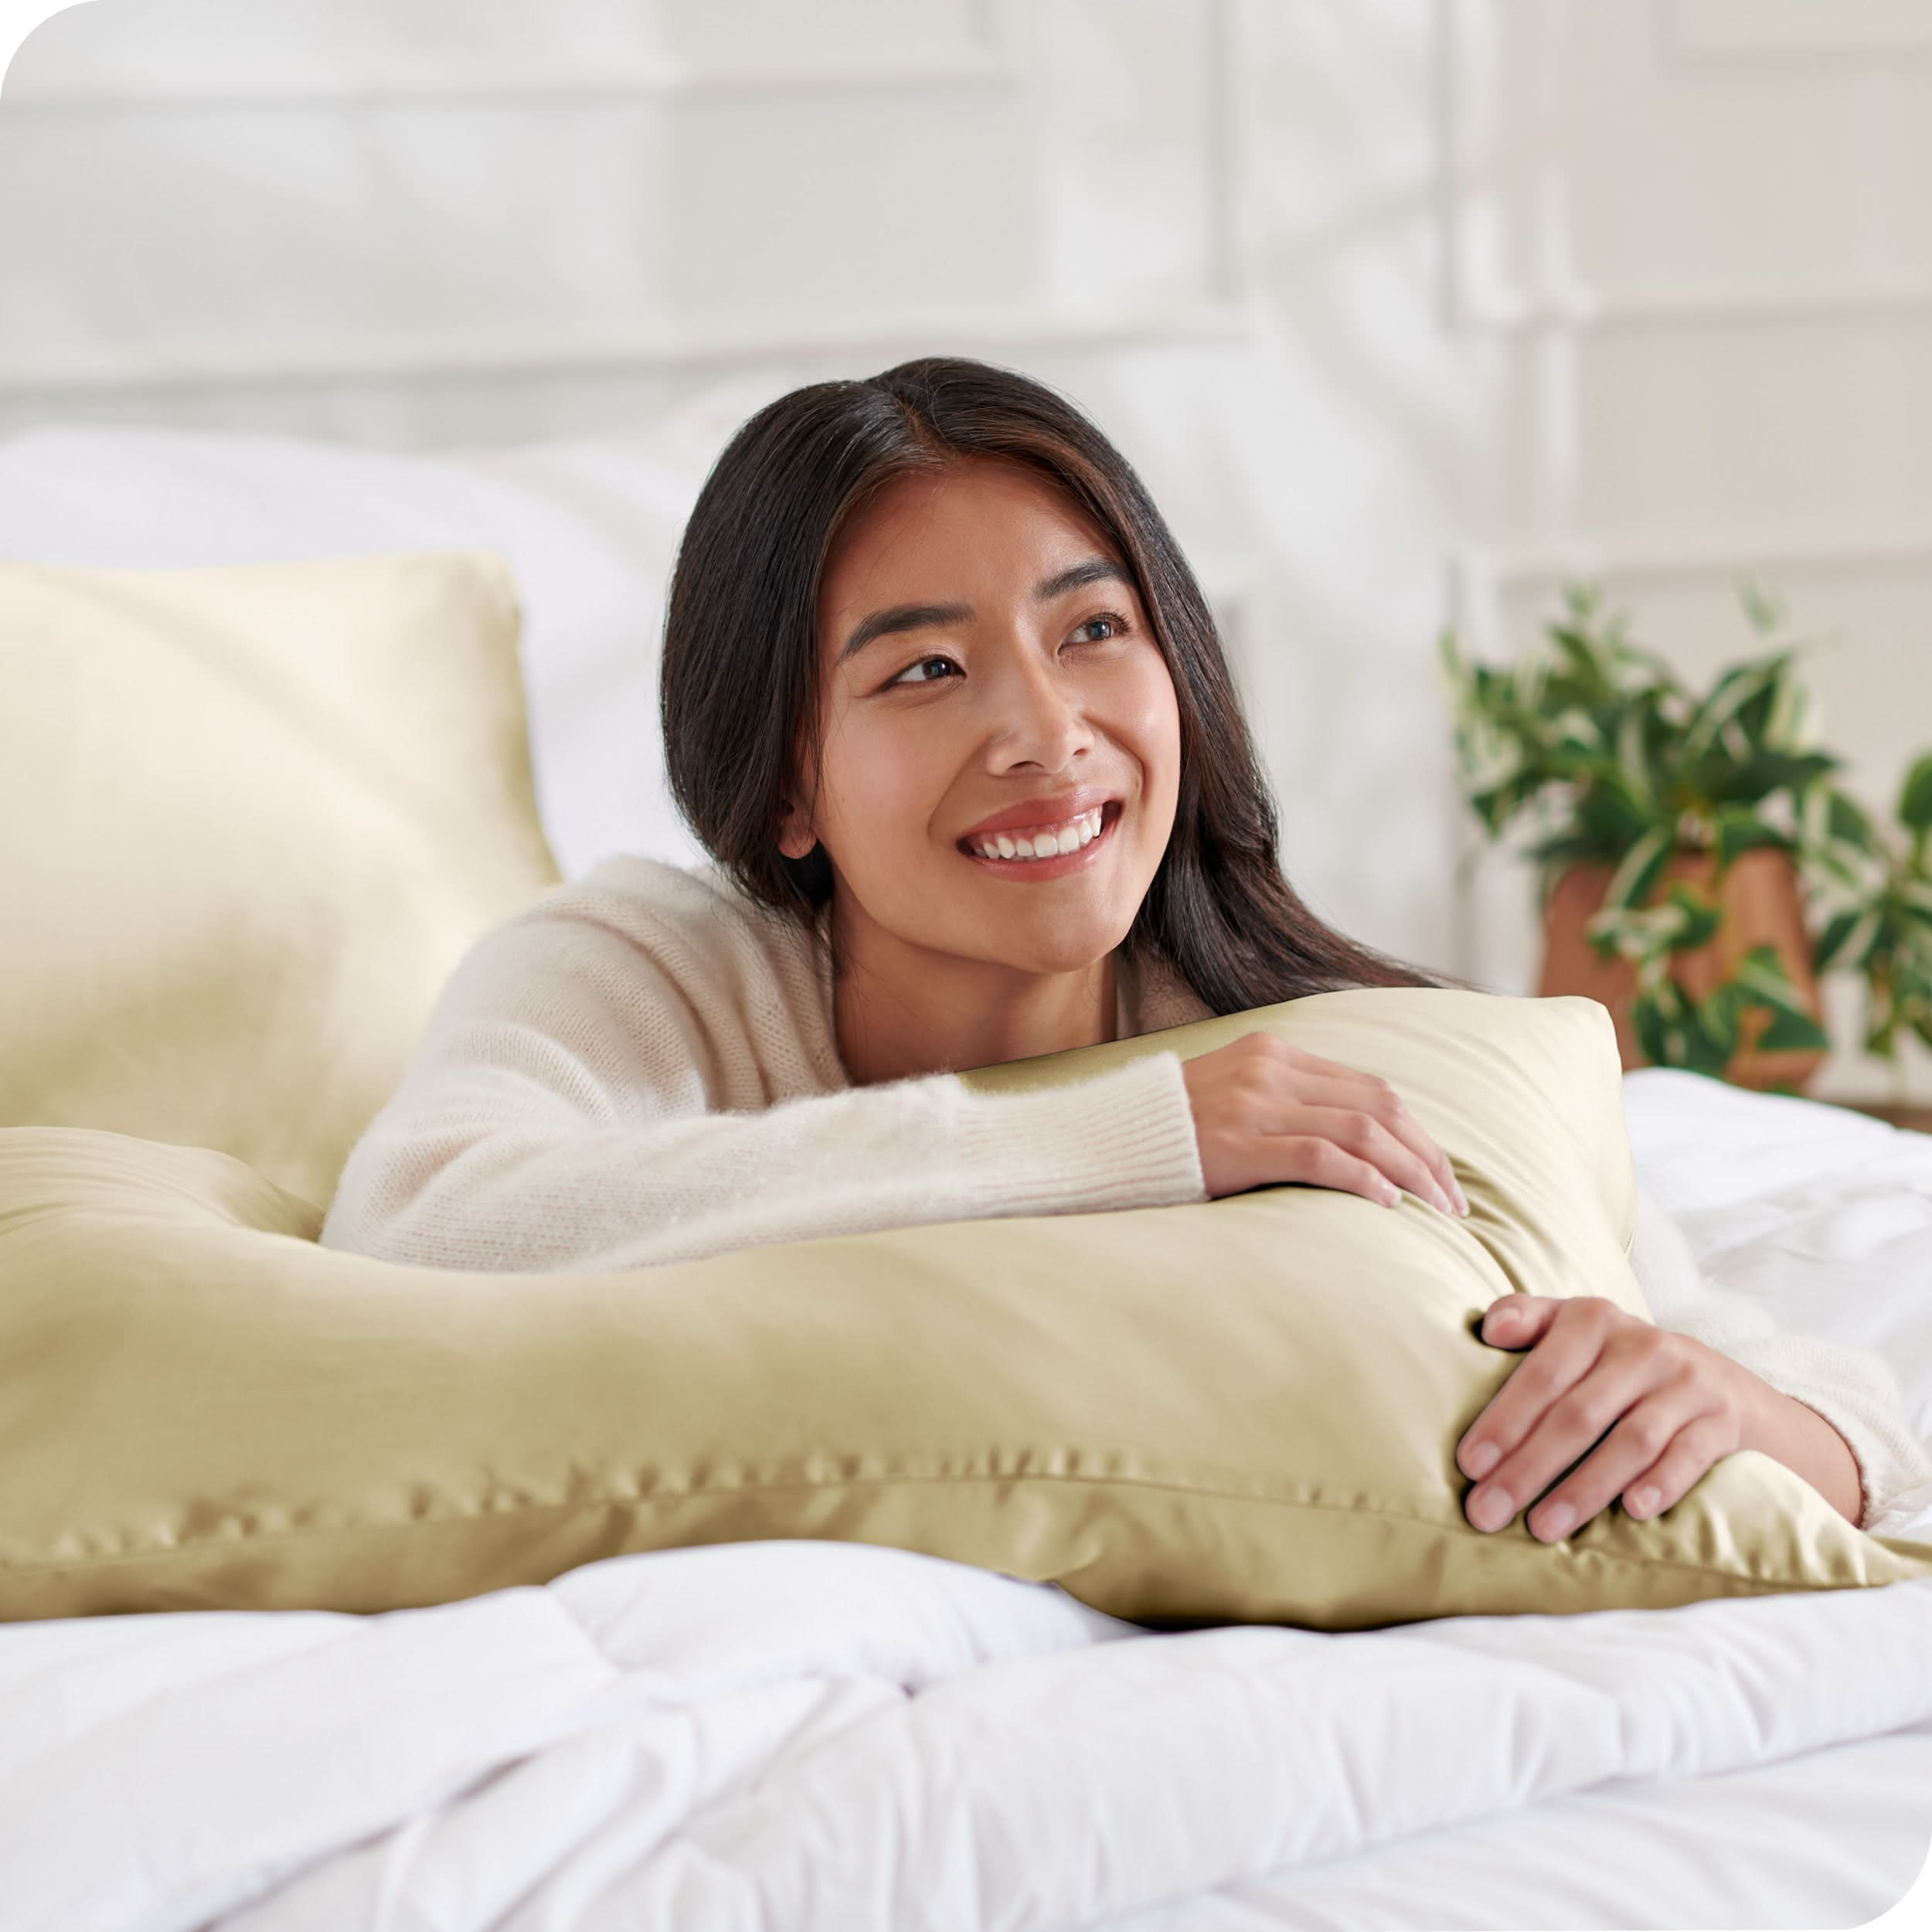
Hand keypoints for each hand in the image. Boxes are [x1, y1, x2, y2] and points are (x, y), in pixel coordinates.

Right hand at [1179, 1033, 1469, 1216]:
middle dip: (1426, 1155)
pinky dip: (1363, 1179)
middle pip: (1378, 1107)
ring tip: (1436, 1209)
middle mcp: (1269, 1070)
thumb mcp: (1232, 1098)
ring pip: (1361, 1130)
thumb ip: (1285, 1105)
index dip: (1417, 1132)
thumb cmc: (1171, 1133)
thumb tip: (1351, 1144)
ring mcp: (1253, 1104)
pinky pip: (1320, 1157)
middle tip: (1454, 1202)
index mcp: (1273, 1054)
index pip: (1370, 1087)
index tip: (1441, 1173)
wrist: (1101, 1140)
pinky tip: (1387, 1204)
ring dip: (1410, 1172)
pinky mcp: (1237, 1144)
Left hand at [1456, 1295, 1761, 1539]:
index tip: (1470, 1465)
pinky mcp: (1721, 1422)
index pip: (1543, 1373)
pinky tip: (1631, 1512)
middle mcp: (1643, 1347)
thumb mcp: (1575, 1326)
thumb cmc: (1618, 1359)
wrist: (1720, 1380)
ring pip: (1631, 1442)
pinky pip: (1689, 1455)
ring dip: (1583, 1488)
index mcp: (1594, 1320)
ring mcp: (1687, 1385)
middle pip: (1579, 1415)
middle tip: (1488, 1512)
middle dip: (1528, 1468)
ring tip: (1541, 1527)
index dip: (1504, 1419)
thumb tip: (1490, 1328)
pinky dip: (1660, 1483)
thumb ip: (1528, 1318)